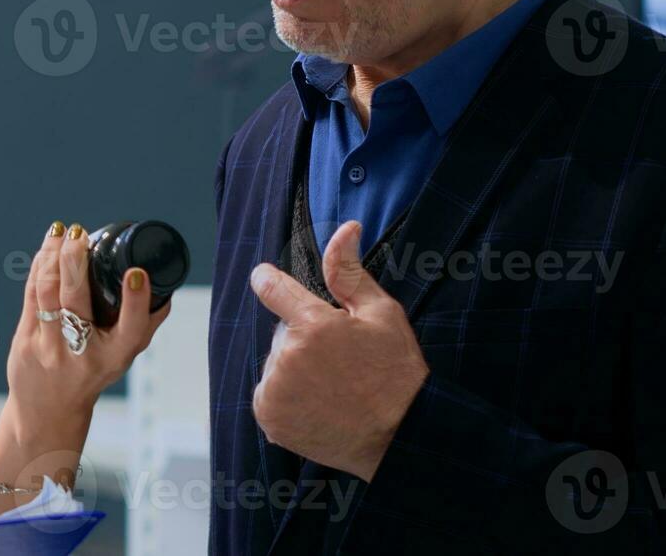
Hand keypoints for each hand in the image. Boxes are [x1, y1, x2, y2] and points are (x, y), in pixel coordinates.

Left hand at [1, 221, 171, 449]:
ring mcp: (49, 346)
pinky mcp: (25, 339)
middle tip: (81, 234)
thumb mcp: (123, 357)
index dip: (136, 300)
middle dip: (76, 260)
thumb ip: (143, 325)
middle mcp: (81, 352)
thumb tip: (165, 290)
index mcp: (115, 356)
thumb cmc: (91, 375)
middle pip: (75, 299)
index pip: (131, 328)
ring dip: (52, 255)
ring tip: (61, 232)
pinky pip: (32, 294)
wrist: (47, 412)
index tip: (137, 272)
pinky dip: (39, 267)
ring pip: (47, 290)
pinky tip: (47, 248)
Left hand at [249, 219, 428, 481]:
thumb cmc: (396, 371)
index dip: (268, 279)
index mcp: (313, 325)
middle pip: (282, 333)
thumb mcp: (381, 313)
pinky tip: (318, 403)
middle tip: (339, 360)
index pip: (272, 287)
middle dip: (303, 338)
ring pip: (275, 364)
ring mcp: (276, 390)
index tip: (264, 276)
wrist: (401, 436)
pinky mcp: (270, 418)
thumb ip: (349, 271)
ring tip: (332, 386)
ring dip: (294, 369)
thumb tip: (345, 229)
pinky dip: (286, 396)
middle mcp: (288, 357)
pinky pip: (268, 393)